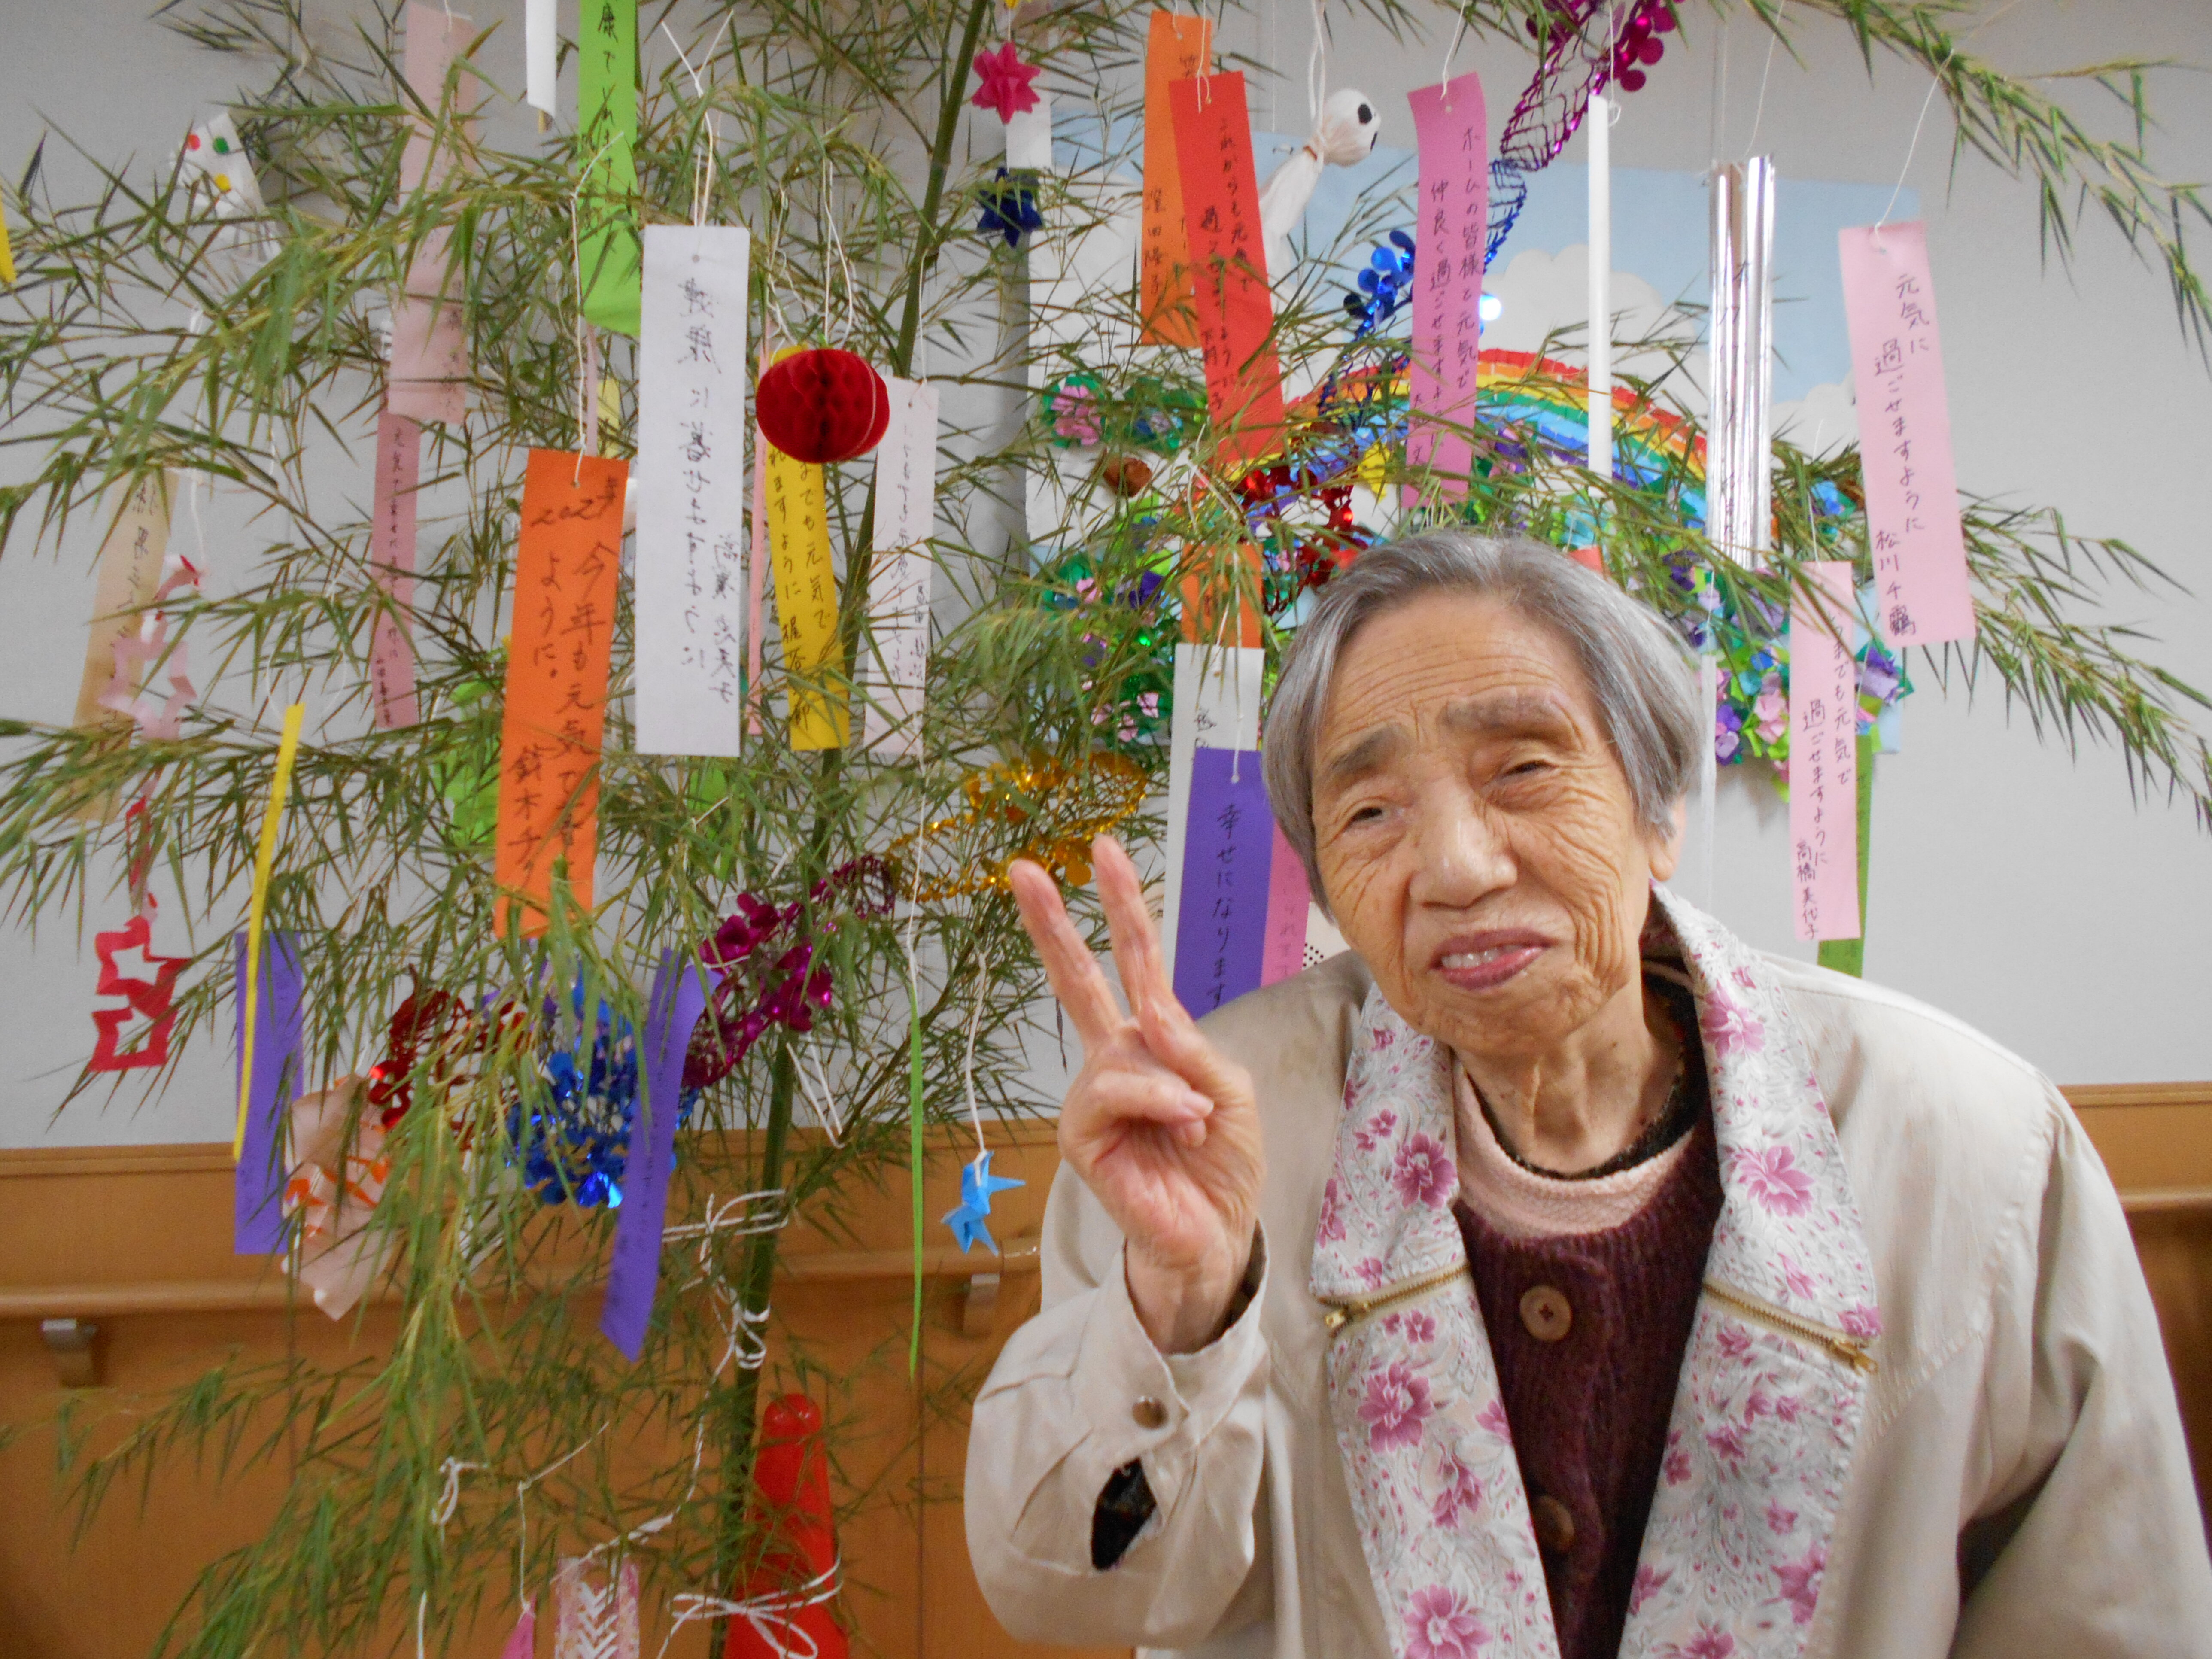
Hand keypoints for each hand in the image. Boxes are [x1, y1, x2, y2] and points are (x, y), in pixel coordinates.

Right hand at [1008, 836, 1263, 1353]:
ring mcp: (1094, 1098)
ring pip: (1118, 1058)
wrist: (1215, 1237)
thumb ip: (1192, 1047)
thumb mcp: (1232, 1090)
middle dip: (1054, 926)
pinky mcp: (1082, 1138)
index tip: (1102, 849)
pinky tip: (1182, 1128)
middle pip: (1077, 983)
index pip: (1134, 963)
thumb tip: (1150, 1012)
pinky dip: (1156, 1105)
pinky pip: (1111, 1095)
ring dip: (1170, 1087)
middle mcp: (1115, 1061)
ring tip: (1198, 1122)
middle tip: (1024, 870)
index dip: (1121, 907)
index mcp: (1152, 1042)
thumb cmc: (1223, 1164)